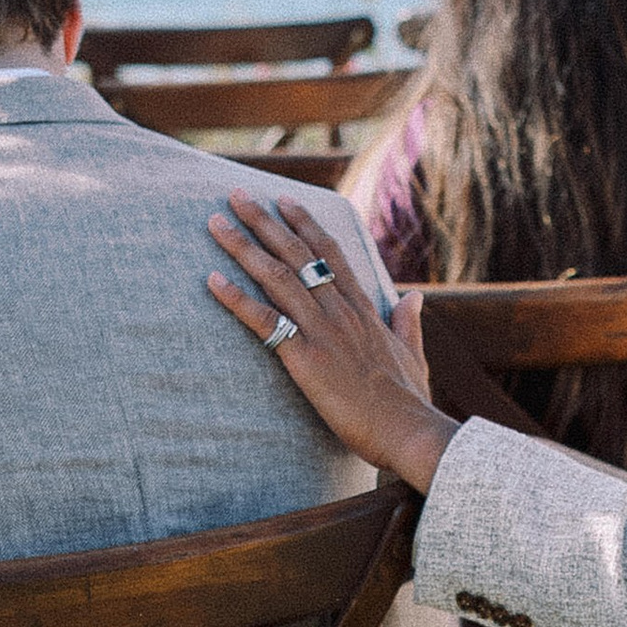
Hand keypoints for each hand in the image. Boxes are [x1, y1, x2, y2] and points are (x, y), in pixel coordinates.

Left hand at [206, 190, 459, 493]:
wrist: (408, 431)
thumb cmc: (409, 402)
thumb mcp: (414, 355)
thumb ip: (407, 323)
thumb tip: (414, 296)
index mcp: (364, 310)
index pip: (331, 254)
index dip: (305, 224)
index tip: (283, 201)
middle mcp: (341, 311)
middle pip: (297, 254)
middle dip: (264, 221)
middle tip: (236, 195)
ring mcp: (323, 332)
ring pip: (277, 277)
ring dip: (243, 246)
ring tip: (215, 222)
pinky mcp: (306, 358)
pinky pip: (264, 321)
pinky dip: (236, 298)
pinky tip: (211, 279)